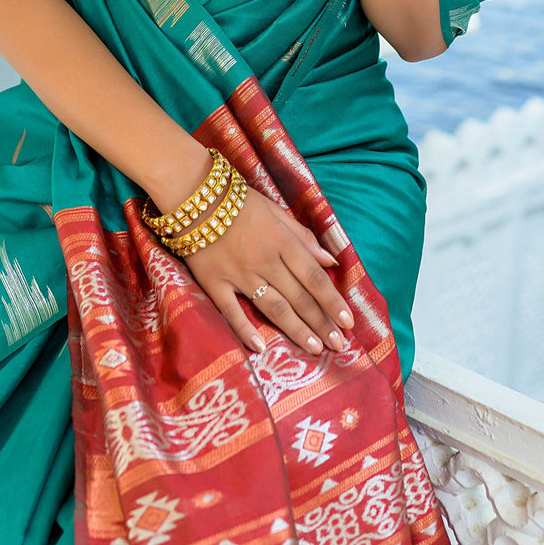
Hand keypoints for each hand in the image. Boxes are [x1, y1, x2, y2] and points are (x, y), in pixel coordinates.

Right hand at [184, 186, 355, 355]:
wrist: (195, 196)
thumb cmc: (240, 202)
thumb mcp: (276, 211)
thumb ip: (303, 237)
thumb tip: (329, 260)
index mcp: (282, 241)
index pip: (314, 277)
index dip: (333, 301)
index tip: (348, 321)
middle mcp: (265, 261)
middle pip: (299, 297)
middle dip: (321, 322)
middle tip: (338, 345)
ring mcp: (239, 274)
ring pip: (273, 308)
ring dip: (296, 330)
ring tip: (314, 348)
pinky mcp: (214, 283)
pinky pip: (231, 311)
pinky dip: (245, 330)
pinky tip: (260, 347)